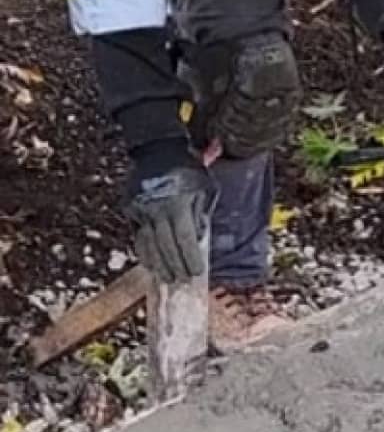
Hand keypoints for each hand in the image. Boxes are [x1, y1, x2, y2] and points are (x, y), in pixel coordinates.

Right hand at [124, 166, 217, 283]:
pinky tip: (151, 264)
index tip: (197, 272)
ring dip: (159, 264)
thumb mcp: (205, 190)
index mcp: (177, 204)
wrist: (157, 150)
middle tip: (182, 281)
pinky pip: (138, 236)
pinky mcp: (130, 209)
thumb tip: (198, 241)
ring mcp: (141, 210)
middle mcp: (156, 209)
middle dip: (175, 266)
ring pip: (149, 244)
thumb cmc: (188, 171)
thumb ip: (201, 215)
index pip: (184, 239)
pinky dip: (145, 252)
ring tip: (168, 278)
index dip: (190, 257)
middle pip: (166, 246)